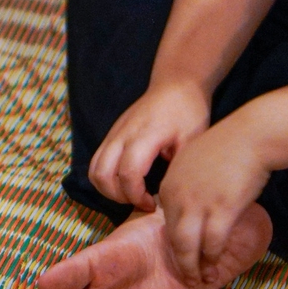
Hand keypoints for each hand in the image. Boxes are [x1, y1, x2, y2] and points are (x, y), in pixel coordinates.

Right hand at [88, 81, 210, 210]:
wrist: (175, 84)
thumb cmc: (188, 111)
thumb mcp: (193, 139)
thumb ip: (178, 167)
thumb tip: (168, 195)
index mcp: (145, 135)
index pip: (128, 174)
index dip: (136, 196)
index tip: (152, 204)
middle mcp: (122, 135)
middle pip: (102, 175)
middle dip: (118, 196)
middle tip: (140, 202)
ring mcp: (113, 134)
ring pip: (94, 170)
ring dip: (107, 189)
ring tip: (130, 194)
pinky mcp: (110, 135)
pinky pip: (96, 162)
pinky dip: (105, 178)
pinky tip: (126, 181)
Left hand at [155, 121, 273, 285]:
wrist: (252, 135)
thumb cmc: (230, 146)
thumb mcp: (195, 163)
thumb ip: (188, 185)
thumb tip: (193, 206)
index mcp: (169, 185)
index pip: (167, 222)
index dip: (176, 242)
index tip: (184, 255)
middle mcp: (178, 196)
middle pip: (174, 238)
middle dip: (182, 262)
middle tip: (189, 278)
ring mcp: (198, 204)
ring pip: (189, 246)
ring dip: (195, 267)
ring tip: (203, 279)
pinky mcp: (222, 209)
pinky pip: (213, 242)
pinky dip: (214, 257)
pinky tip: (217, 265)